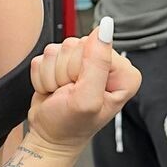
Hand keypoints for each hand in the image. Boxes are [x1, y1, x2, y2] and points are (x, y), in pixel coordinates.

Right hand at [26, 17, 140, 153]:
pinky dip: (43, 76)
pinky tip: (53, 90)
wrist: (50, 138)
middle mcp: (105, 63)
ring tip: (62, 94)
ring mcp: (82, 61)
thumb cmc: (71, 126)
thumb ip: (97, 62)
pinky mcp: (60, 62)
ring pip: (57, 50)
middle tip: (69, 94)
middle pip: (75, 46)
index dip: (81, 70)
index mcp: (122, 72)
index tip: (81, 90)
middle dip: (65, 74)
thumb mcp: (87, 99)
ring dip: (53, 76)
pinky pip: (43, 56)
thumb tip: (105, 27)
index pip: (96, 47)